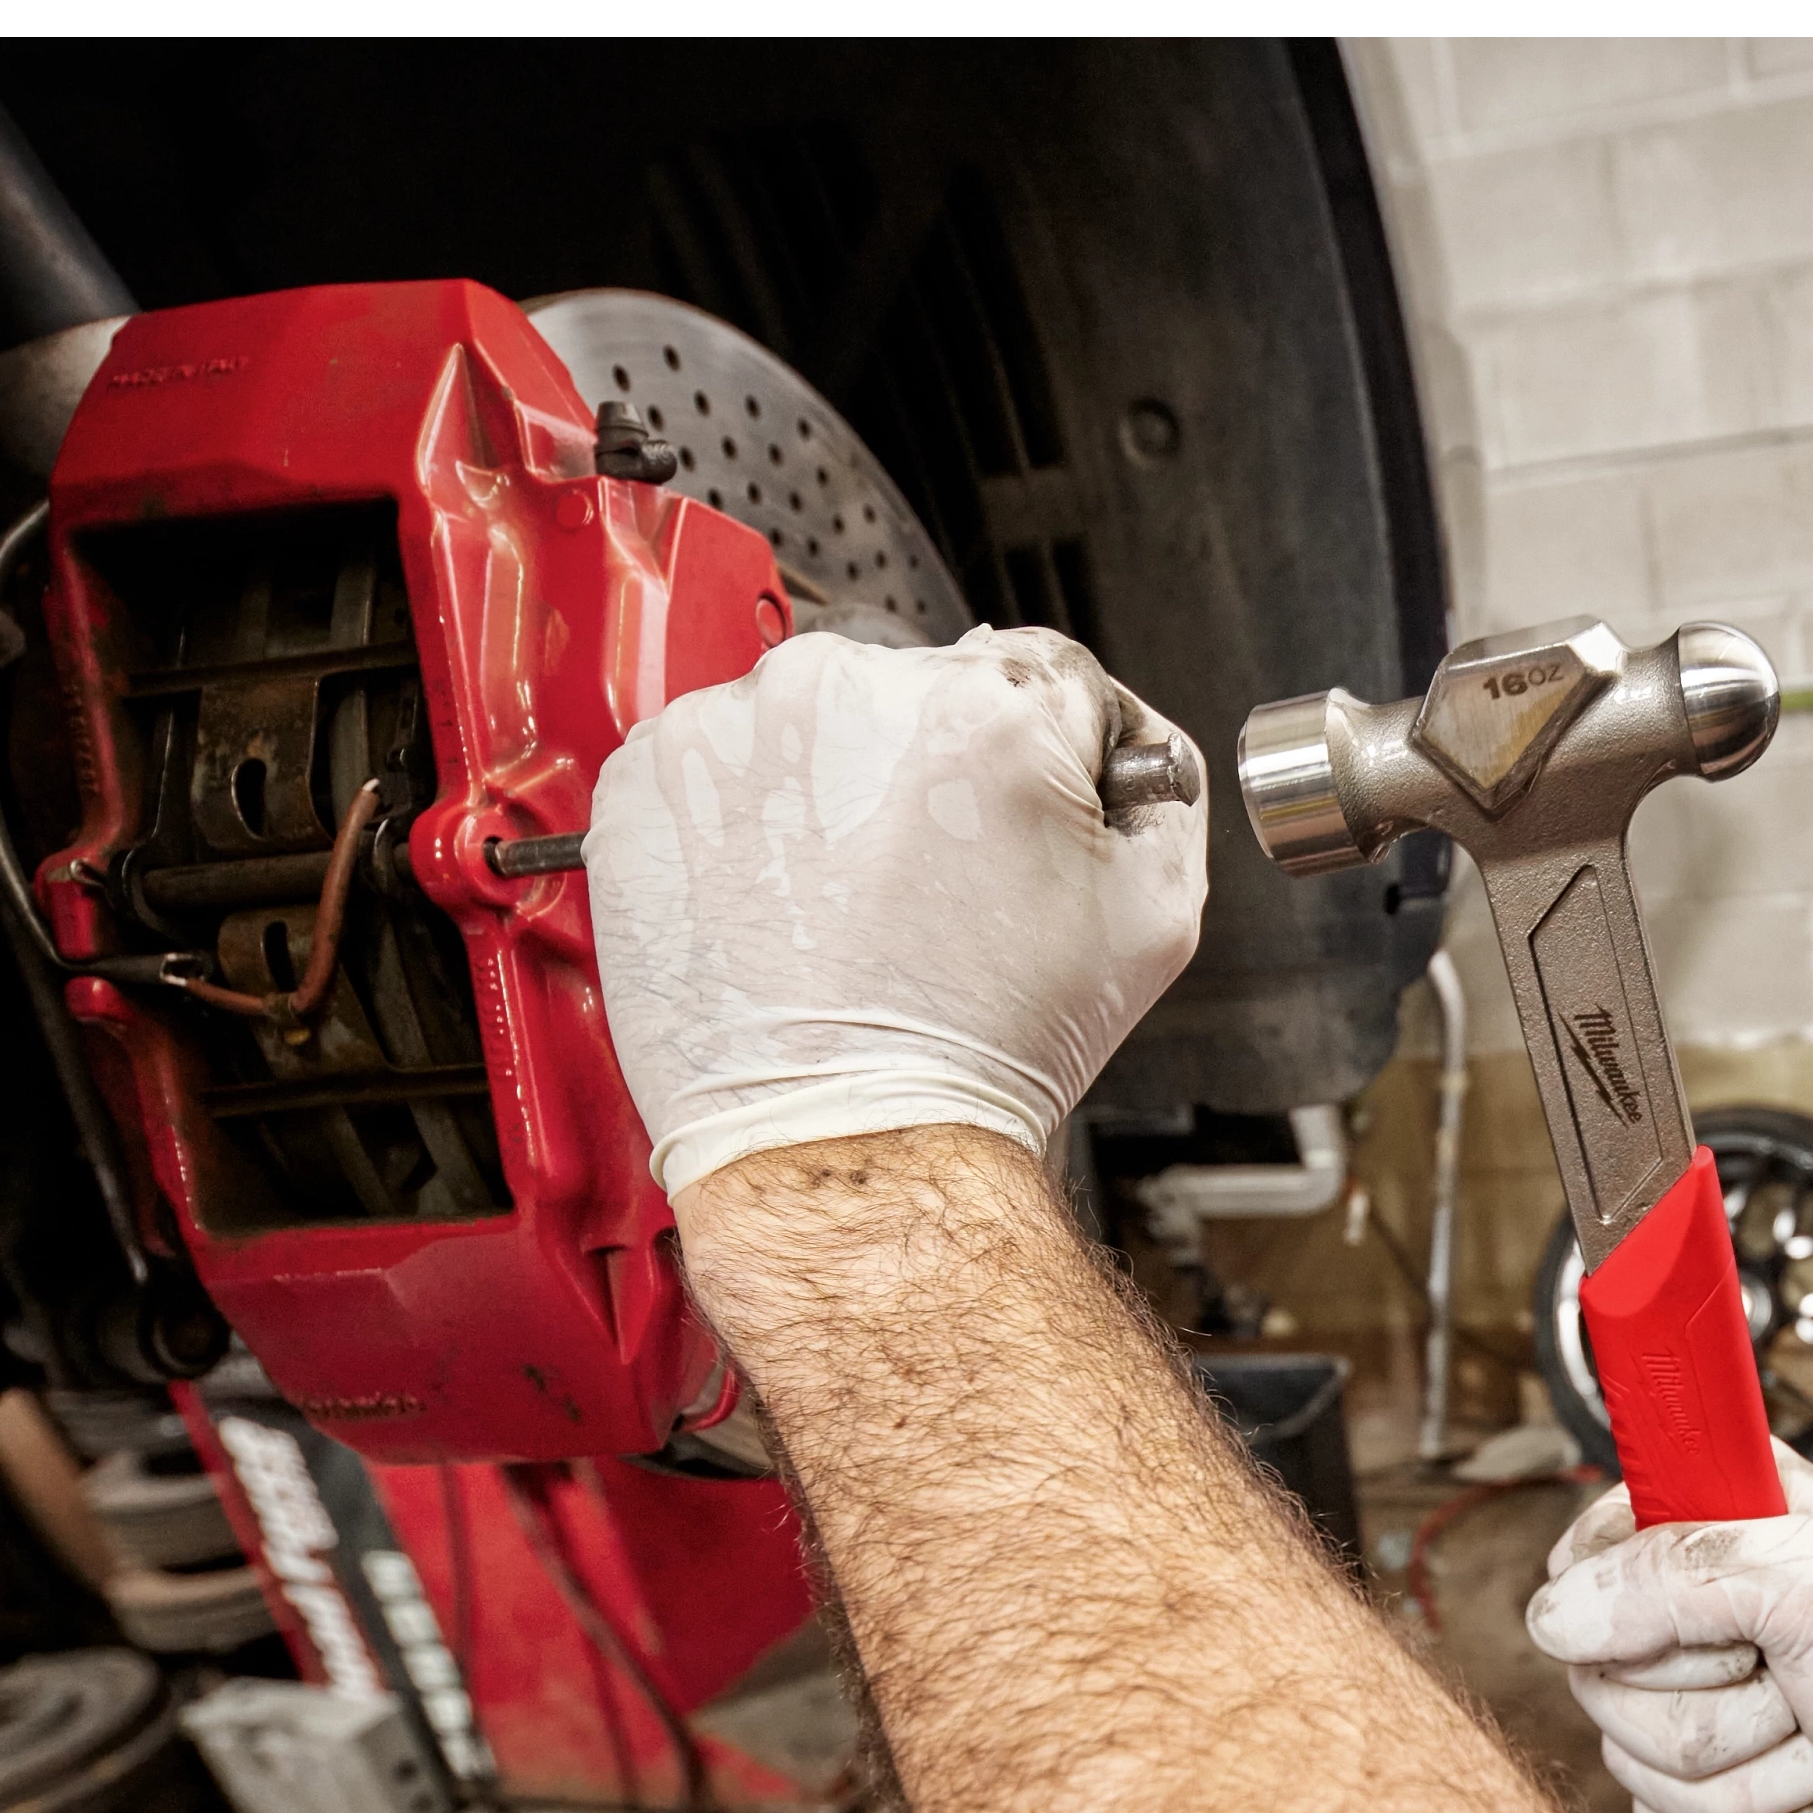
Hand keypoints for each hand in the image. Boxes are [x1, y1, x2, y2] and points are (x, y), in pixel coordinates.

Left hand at [586, 624, 1205, 1194]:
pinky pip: (719, 764)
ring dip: (836, 784)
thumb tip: (1129, 743)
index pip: (1045, 673)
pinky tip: (781, 899)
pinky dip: (746, 818)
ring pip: (817, 720)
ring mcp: (739, 728)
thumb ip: (1163, 790)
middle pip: (923, 688)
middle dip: (937, 768)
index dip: (1051, 754)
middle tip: (934, 883)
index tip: (1020, 817)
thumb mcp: (1154, 916)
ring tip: (850, 900)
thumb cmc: (986, 1045)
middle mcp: (855, 692)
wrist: (849, 1138)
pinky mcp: (649, 775)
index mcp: (990, 707)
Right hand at [1523, 1442, 1812, 1812]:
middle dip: (1725, 1718)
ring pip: (1636, 1773)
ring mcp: (1688, 1690)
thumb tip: (1552, 1619)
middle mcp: (1678, 1600)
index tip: (1741, 1630)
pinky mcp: (1708, 1770)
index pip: (1579, 1572)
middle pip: (1605, 1694)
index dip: (1649, 1627)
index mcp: (1697, 1517)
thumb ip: (1678, 1576)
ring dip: (1754, 1777)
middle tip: (1804, 1685)